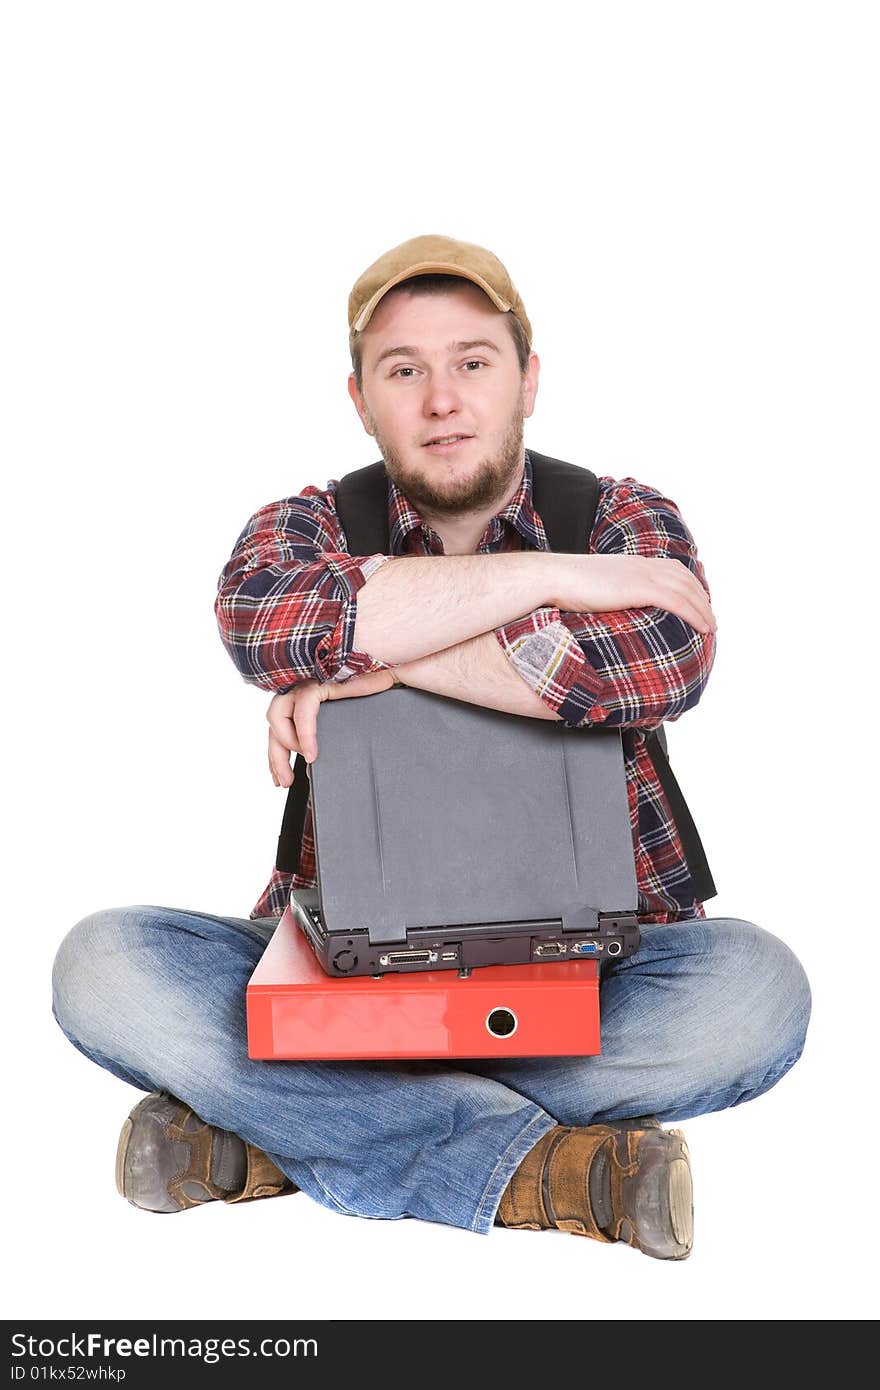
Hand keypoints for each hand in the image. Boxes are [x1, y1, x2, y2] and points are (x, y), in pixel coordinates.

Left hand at [267, 668, 400, 786]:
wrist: (389, 672)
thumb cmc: (370, 691)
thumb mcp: (341, 722)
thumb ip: (326, 737)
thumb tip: (315, 764)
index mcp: (303, 699)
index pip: (278, 727)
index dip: (276, 755)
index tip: (282, 778)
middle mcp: (300, 689)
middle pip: (273, 723)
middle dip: (276, 757)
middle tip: (285, 781)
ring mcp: (308, 683)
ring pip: (278, 715)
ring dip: (287, 744)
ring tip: (304, 762)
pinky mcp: (320, 681)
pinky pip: (303, 709)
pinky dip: (304, 733)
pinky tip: (311, 753)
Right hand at [551, 555, 716, 633]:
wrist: (553, 577)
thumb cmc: (564, 586)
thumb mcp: (592, 585)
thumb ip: (606, 591)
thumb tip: (604, 606)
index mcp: (632, 563)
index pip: (672, 569)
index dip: (689, 585)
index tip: (697, 601)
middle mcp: (642, 565)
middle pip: (685, 578)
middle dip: (702, 598)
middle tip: (710, 618)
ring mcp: (642, 576)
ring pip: (687, 591)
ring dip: (704, 609)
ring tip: (711, 627)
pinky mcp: (640, 589)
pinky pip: (678, 602)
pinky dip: (696, 614)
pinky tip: (704, 628)